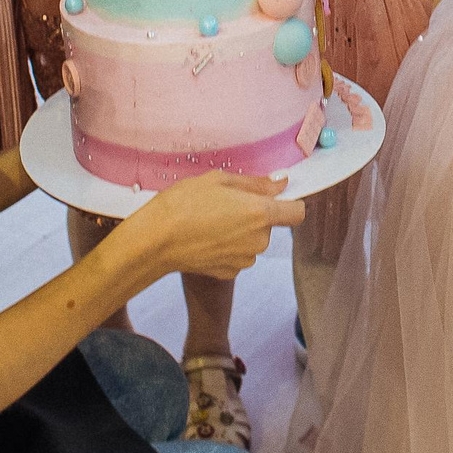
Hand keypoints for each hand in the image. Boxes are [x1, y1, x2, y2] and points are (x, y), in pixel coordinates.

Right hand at [118, 170, 302, 279]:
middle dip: (255, 215)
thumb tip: (280, 184)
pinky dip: (228, 247)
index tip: (277, 197)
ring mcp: (245, 259)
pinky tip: (206, 238)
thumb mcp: (218, 180)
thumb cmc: (183, 203)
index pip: (297, 212)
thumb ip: (255, 183)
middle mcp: (259, 240)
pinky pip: (238, 255)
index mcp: (260, 213)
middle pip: (270, 225)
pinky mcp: (230, 272)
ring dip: (241, 231)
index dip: (290, 203)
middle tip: (225, 204)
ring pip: (253, 241)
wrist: (155, 241)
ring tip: (211, 221)